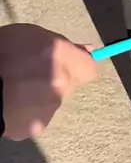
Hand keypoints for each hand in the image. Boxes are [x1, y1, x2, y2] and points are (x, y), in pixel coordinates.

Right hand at [0, 24, 97, 139]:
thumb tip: (90, 51)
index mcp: (60, 57)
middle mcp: (61, 85)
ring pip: (51, 102)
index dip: (80, 65)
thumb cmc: (0, 53)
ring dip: (39, 96)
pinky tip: (10, 103)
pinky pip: (35, 118)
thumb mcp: (29, 34)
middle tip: (29, 73)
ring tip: (15, 88)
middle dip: (55, 79)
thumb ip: (62, 44)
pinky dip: (26, 112)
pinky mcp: (34, 128)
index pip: (90, 68)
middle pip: (68, 85)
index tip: (69, 64)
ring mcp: (49, 109)